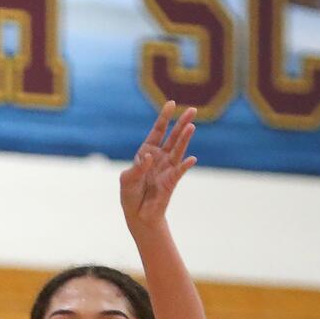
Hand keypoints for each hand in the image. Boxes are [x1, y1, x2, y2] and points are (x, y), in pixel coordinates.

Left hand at [120, 99, 196, 231]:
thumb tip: (149, 157)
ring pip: (178, 150)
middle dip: (181, 123)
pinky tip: (191, 159)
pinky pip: (179, 171)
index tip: (171, 103)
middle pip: (173, 137)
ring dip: (184, 139)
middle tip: (192, 110)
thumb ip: (137, 168)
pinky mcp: (172, 182)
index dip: (164, 118)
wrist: (138, 215)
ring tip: (192, 126)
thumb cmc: (130, 195)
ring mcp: (167, 168)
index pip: (157, 131)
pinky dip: (185, 166)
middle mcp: (160, 157)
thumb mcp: (127, 180)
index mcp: (146, 152)